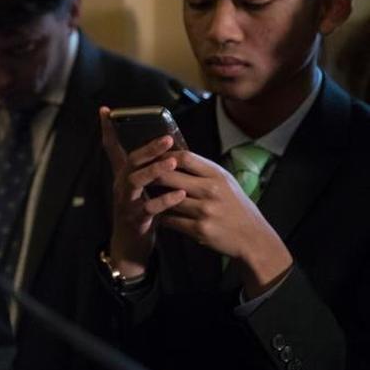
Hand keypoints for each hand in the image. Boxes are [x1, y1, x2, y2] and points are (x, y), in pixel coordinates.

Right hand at [100, 107, 187, 276]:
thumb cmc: (139, 213)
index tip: (105, 110)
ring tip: (173, 163)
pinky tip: (179, 194)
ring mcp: (126, 202)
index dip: (107, 130)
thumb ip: (145, 171)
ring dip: (155, 171)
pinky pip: (150, 208)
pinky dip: (165, 200)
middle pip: (130, 162)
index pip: (112, 148)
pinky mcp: (135, 219)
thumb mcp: (138, 189)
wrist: (131, 246)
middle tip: (167, 139)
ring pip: (136, 182)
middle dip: (148, 149)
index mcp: (123, 176)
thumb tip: (163, 149)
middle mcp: (121, 186)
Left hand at [152, 150, 292, 296]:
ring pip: (167, 200)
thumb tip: (174, 156)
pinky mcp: (199, 229)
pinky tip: (161, 217)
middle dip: (153, 176)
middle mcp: (211, 190)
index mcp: (217, 175)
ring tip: (147, 197)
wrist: (254, 238)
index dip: (165, 156)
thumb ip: (203, 171)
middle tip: (142, 177)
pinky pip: (171, 220)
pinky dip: (164, 218)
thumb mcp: (226, 182)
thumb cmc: (236, 207)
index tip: (154, 158)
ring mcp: (205, 210)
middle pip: (169, 176)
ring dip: (156, 199)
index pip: (184, 157)